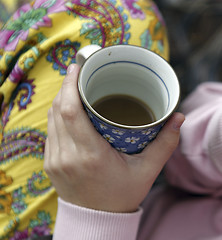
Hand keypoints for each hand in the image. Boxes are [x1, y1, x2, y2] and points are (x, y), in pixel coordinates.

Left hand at [44, 64, 184, 212]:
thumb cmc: (122, 194)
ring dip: (61, 100)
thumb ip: (164, 143)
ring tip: (73, 88)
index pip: (71, 111)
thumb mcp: (147, 170)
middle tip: (77, 73)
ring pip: (51, 119)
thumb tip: (178, 118)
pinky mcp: (50, 163)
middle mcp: (67, 157)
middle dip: (66, 87)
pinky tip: (68, 110)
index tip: (76, 68)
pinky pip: (50, 131)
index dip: (70, 85)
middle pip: (58, 110)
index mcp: (91, 156)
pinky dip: (57, 116)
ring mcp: (55, 160)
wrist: (97, 219)